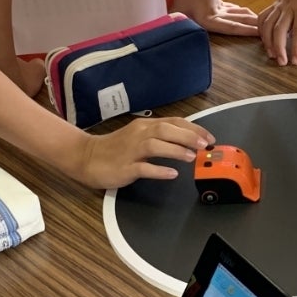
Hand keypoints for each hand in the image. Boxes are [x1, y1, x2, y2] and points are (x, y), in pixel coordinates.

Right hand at [74, 117, 214, 189]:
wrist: (87, 156)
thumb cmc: (116, 148)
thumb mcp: (139, 135)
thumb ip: (161, 135)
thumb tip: (187, 139)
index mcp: (145, 126)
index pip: (174, 122)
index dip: (194, 129)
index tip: (209, 137)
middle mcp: (139, 134)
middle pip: (166, 130)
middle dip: (188, 137)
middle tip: (204, 145)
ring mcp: (131, 151)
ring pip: (156, 145)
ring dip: (175, 150)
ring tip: (191, 157)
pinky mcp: (125, 167)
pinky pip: (143, 168)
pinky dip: (159, 170)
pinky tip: (171, 174)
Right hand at [258, 0, 296, 64]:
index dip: (296, 48)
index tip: (295, 62)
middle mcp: (288, 8)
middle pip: (278, 32)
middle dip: (279, 49)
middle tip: (282, 63)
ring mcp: (279, 5)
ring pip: (267, 26)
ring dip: (268, 42)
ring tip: (272, 54)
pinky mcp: (274, 2)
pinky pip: (263, 17)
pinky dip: (261, 29)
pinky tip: (264, 38)